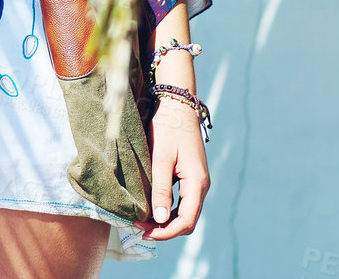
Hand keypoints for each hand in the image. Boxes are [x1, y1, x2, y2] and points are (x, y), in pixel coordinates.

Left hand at [135, 98, 208, 239]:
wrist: (177, 107)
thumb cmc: (168, 129)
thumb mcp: (161, 158)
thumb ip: (161, 189)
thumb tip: (160, 219)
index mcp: (197, 183)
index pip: (186, 221)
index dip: (166, 232)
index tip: (143, 232)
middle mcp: (200, 186)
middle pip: (187, 220)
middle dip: (164, 229)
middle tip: (138, 227)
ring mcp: (196, 182)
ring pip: (184, 212)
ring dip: (165, 220)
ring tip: (142, 220)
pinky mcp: (189, 177)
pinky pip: (182, 201)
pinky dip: (168, 209)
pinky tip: (151, 207)